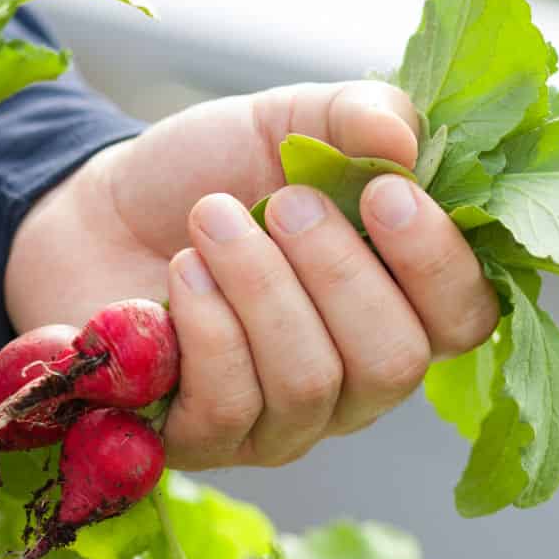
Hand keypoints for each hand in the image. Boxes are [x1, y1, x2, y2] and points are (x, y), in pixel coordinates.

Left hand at [4, 80, 499, 469]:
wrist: (93, 213)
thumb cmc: (206, 176)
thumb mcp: (285, 123)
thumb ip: (357, 117)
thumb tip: (405, 140)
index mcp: (398, 303)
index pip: (465, 319)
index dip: (437, 263)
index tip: (381, 191)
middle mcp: (353, 380)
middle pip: (392, 364)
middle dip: (337, 272)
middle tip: (284, 202)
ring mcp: (281, 423)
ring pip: (308, 385)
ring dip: (260, 287)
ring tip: (212, 220)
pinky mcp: (203, 442)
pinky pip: (229, 407)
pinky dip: (206, 327)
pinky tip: (182, 273)